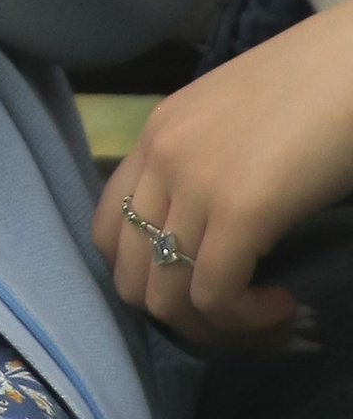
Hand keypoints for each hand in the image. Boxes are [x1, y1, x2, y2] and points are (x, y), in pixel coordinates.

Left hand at [93, 0, 352, 345]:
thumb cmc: (312, 89)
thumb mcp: (234, 127)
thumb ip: (206, 169)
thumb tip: (207, 242)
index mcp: (156, 133)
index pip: (107, 232)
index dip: (150, 279)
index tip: (204, 288)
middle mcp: (160, 154)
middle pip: (130, 277)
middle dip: (183, 319)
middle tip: (240, 316)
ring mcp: (193, 179)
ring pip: (167, 298)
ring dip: (219, 328)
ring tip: (268, 314)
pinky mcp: (237, 207)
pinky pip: (214, 297)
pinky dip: (249, 322)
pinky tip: (285, 304)